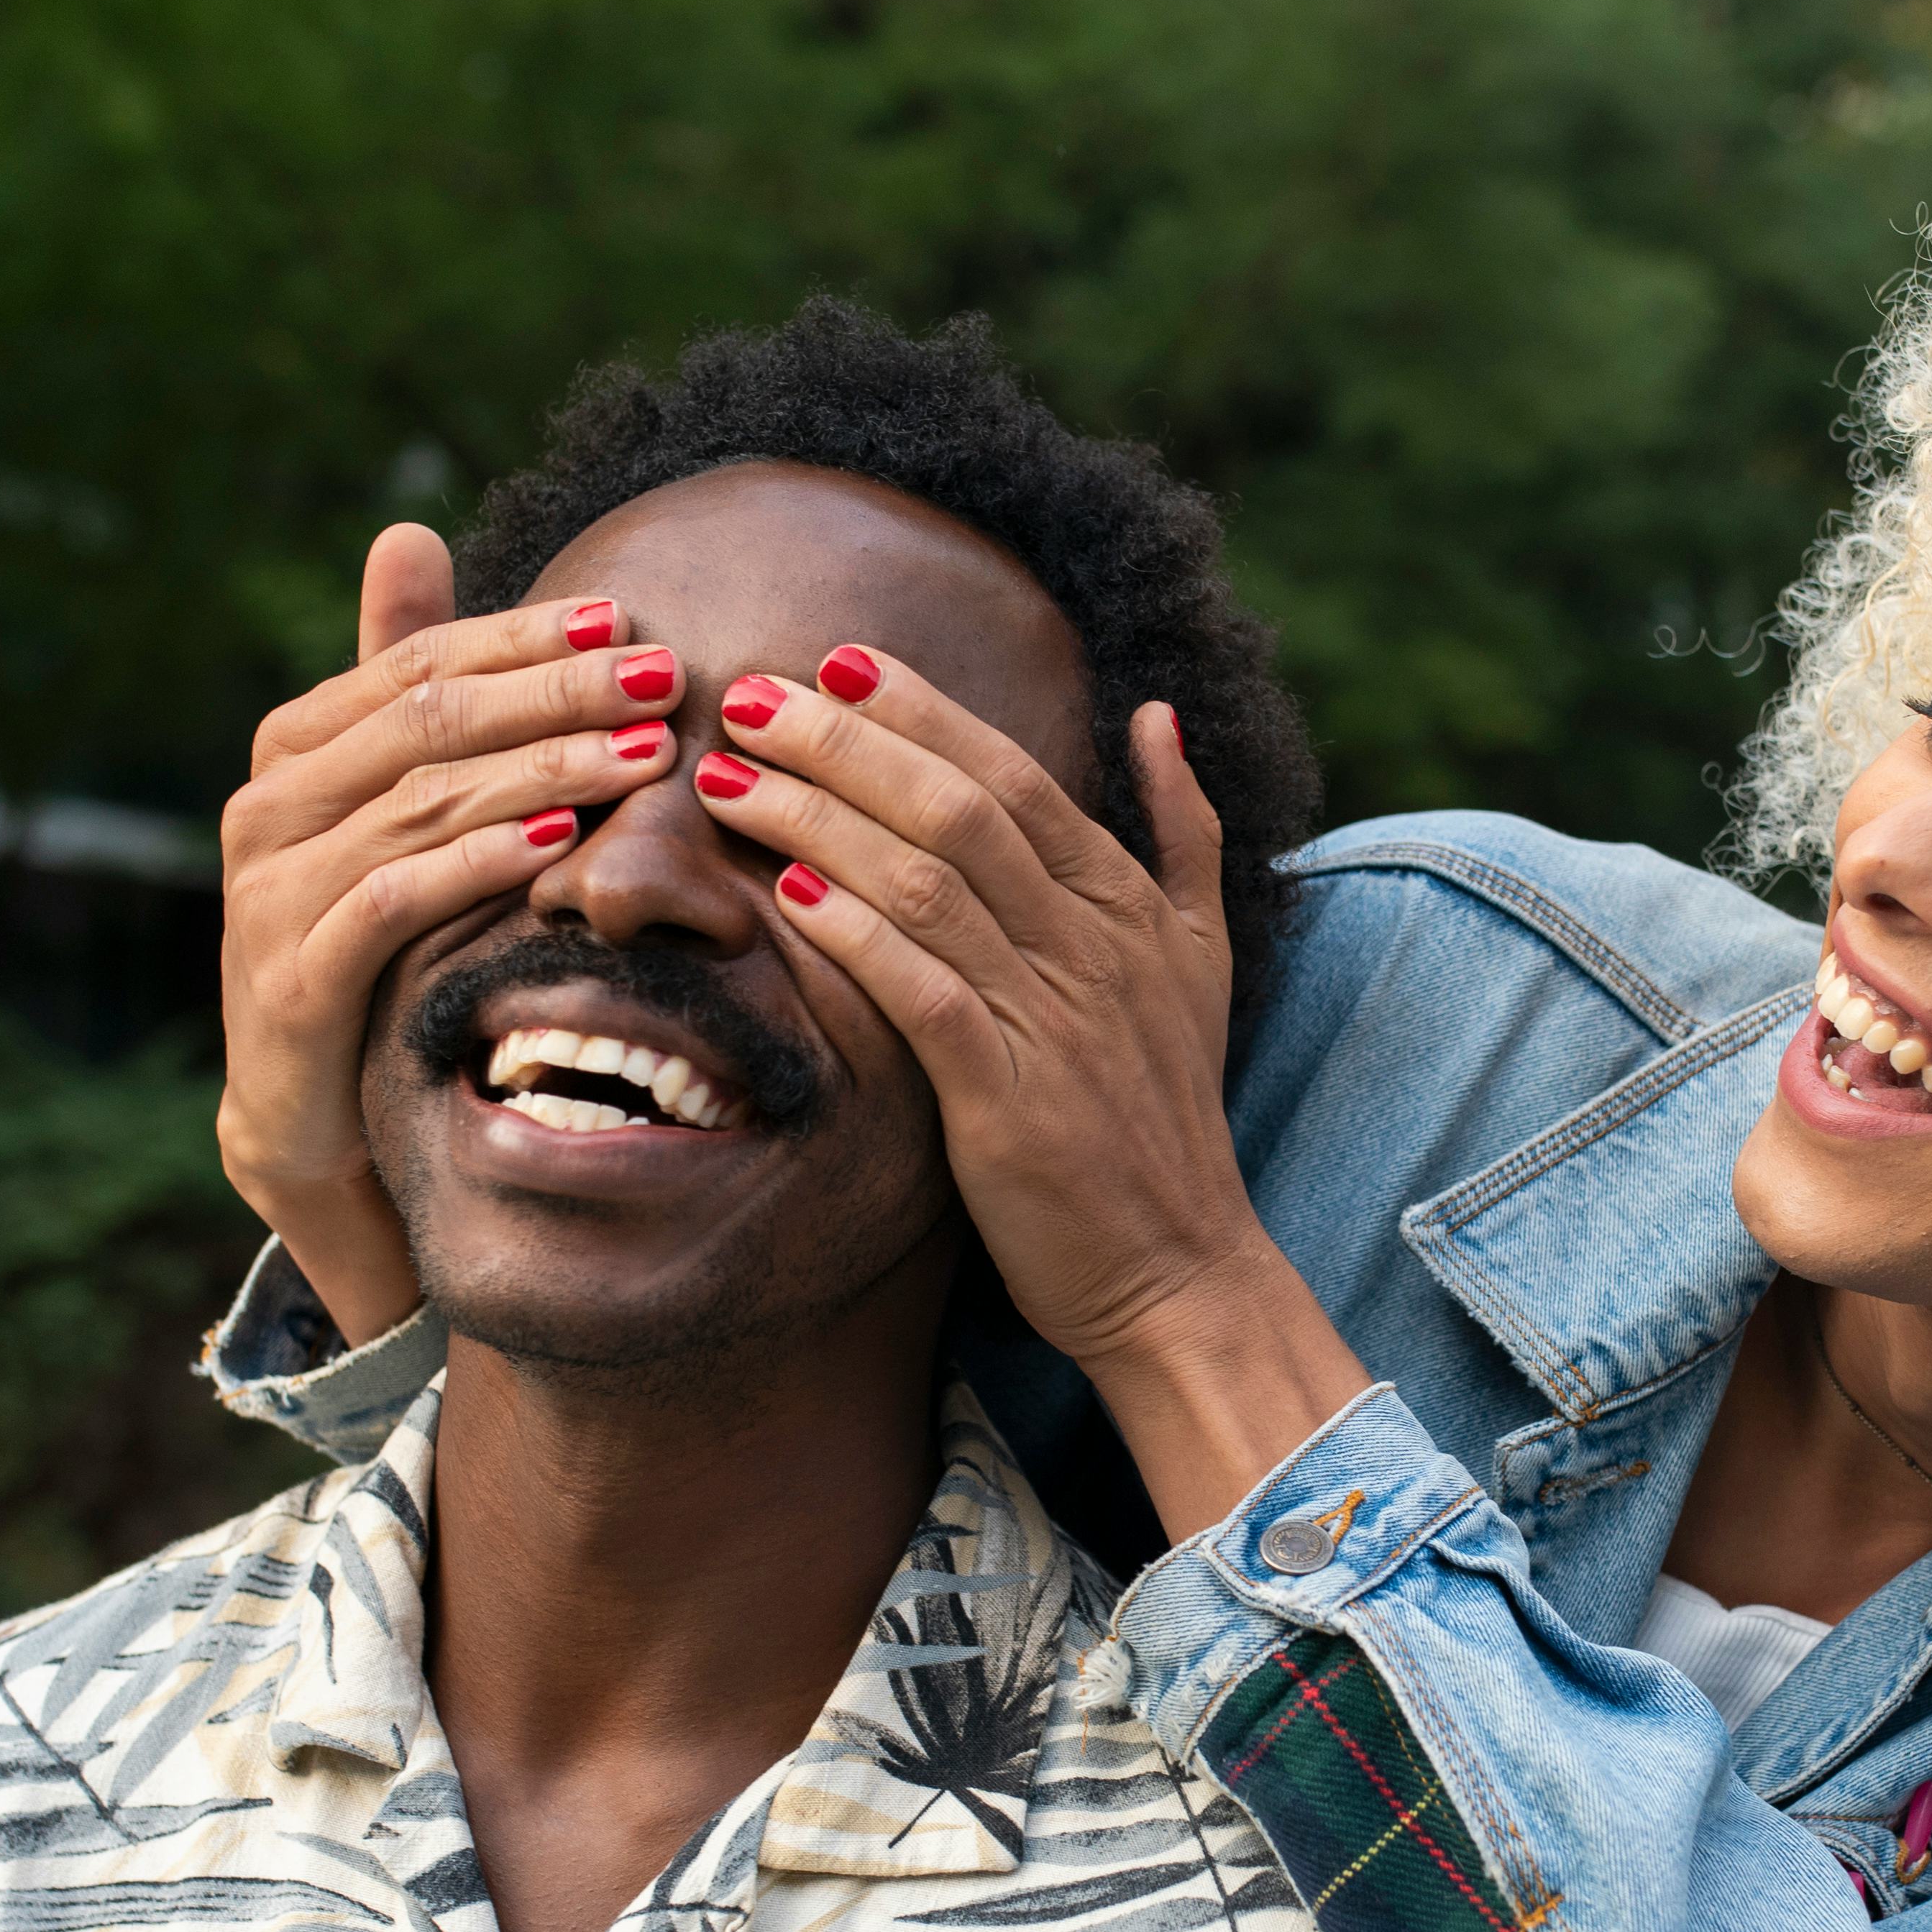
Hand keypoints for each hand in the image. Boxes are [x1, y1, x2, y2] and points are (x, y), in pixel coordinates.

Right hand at [214, 525, 684, 1340]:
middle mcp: (267, 805)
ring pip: (421, 801)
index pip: (422, 662)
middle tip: (662, 679)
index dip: (525, 637)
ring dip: (544, 770)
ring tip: (644, 754)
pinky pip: (392, 899)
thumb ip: (406, 684)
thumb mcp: (400, 809)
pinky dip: (478, 862)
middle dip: (555, 692)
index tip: (630, 621)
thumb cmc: (377, 942)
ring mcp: (268, 891)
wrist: (315, 1109)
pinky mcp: (289, 977)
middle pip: (429, 721)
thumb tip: (407, 527)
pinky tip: (560, 842)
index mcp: (297, 747)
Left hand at [690, 653, 1370, 1538]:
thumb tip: (1156, 712)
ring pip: (931, 884)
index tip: (835, 660)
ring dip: (821, 817)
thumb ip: (1182, 834)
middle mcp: (1093, 947)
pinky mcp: (1011, 1100)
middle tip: (751, 694)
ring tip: (731, 776)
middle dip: (848, 741)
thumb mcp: (1200, 961)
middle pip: (961, 807)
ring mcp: (1053, 1021)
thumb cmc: (1165, 1120)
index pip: (1015, 775)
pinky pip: (925, 991)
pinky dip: (857, 933)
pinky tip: (788, 891)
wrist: (1182, 1270)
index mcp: (1126, 906)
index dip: (922, 710)